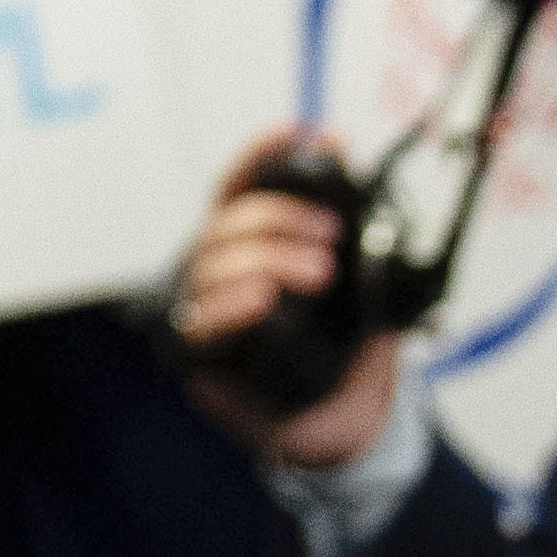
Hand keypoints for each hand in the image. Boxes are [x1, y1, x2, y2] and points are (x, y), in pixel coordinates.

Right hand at [171, 125, 402, 465]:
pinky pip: (199, 325)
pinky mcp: (198, 361)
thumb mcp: (358, 279)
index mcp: (246, 246)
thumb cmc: (344, 348)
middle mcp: (214, 273)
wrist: (348, 423)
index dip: (261, 154)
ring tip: (318, 272)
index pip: (238, 186)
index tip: (301, 133)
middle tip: (332, 235)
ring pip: (210, 265)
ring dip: (266, 259)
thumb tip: (342, 154)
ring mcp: (200, 313)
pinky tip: (262, 299)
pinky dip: (230, 306)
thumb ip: (346, 225)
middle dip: (278, 219)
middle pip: (224, 223)